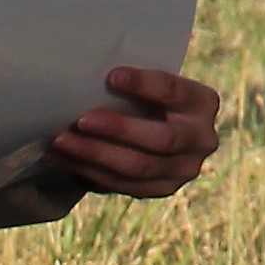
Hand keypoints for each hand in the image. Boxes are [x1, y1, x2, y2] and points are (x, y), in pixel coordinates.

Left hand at [51, 65, 222, 198]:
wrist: (164, 125)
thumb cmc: (148, 95)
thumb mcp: (151, 83)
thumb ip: (133, 82)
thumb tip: (85, 75)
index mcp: (202, 102)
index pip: (174, 92)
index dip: (144, 85)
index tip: (111, 77)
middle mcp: (202, 140)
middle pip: (162, 139)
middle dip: (118, 129)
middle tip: (81, 120)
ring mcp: (185, 169)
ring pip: (140, 168)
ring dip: (96, 155)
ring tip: (61, 142)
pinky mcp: (163, 189)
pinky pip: (126, 186)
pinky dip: (92, 172)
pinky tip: (66, 159)